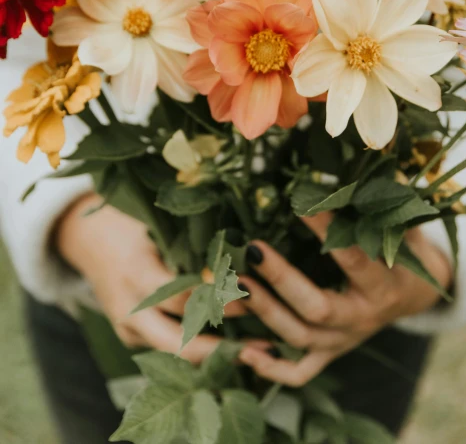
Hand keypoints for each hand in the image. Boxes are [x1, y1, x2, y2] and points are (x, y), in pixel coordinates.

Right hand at [56, 193, 248, 362]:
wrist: (89, 241)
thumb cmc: (132, 224)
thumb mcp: (158, 227)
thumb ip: (191, 247)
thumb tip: (243, 256)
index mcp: (136, 272)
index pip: (180, 298)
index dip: (216, 302)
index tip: (249, 298)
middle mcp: (129, 308)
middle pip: (176, 342)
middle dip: (220, 348)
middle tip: (261, 344)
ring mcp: (127, 328)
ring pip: (174, 354)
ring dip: (215, 355)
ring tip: (255, 350)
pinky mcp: (131, 338)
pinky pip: (168, 350)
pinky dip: (199, 350)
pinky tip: (232, 348)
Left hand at [238, 213, 451, 386]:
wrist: (414, 296)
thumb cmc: (401, 250)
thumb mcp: (402, 226)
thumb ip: (384, 201)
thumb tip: (373, 156)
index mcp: (384, 285)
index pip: (354, 260)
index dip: (328, 233)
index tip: (301, 205)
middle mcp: (362, 320)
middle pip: (318, 309)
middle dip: (282, 279)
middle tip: (252, 248)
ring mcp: (343, 342)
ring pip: (300, 338)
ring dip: (264, 314)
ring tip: (232, 288)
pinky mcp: (329, 355)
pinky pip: (299, 372)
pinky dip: (271, 368)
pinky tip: (241, 351)